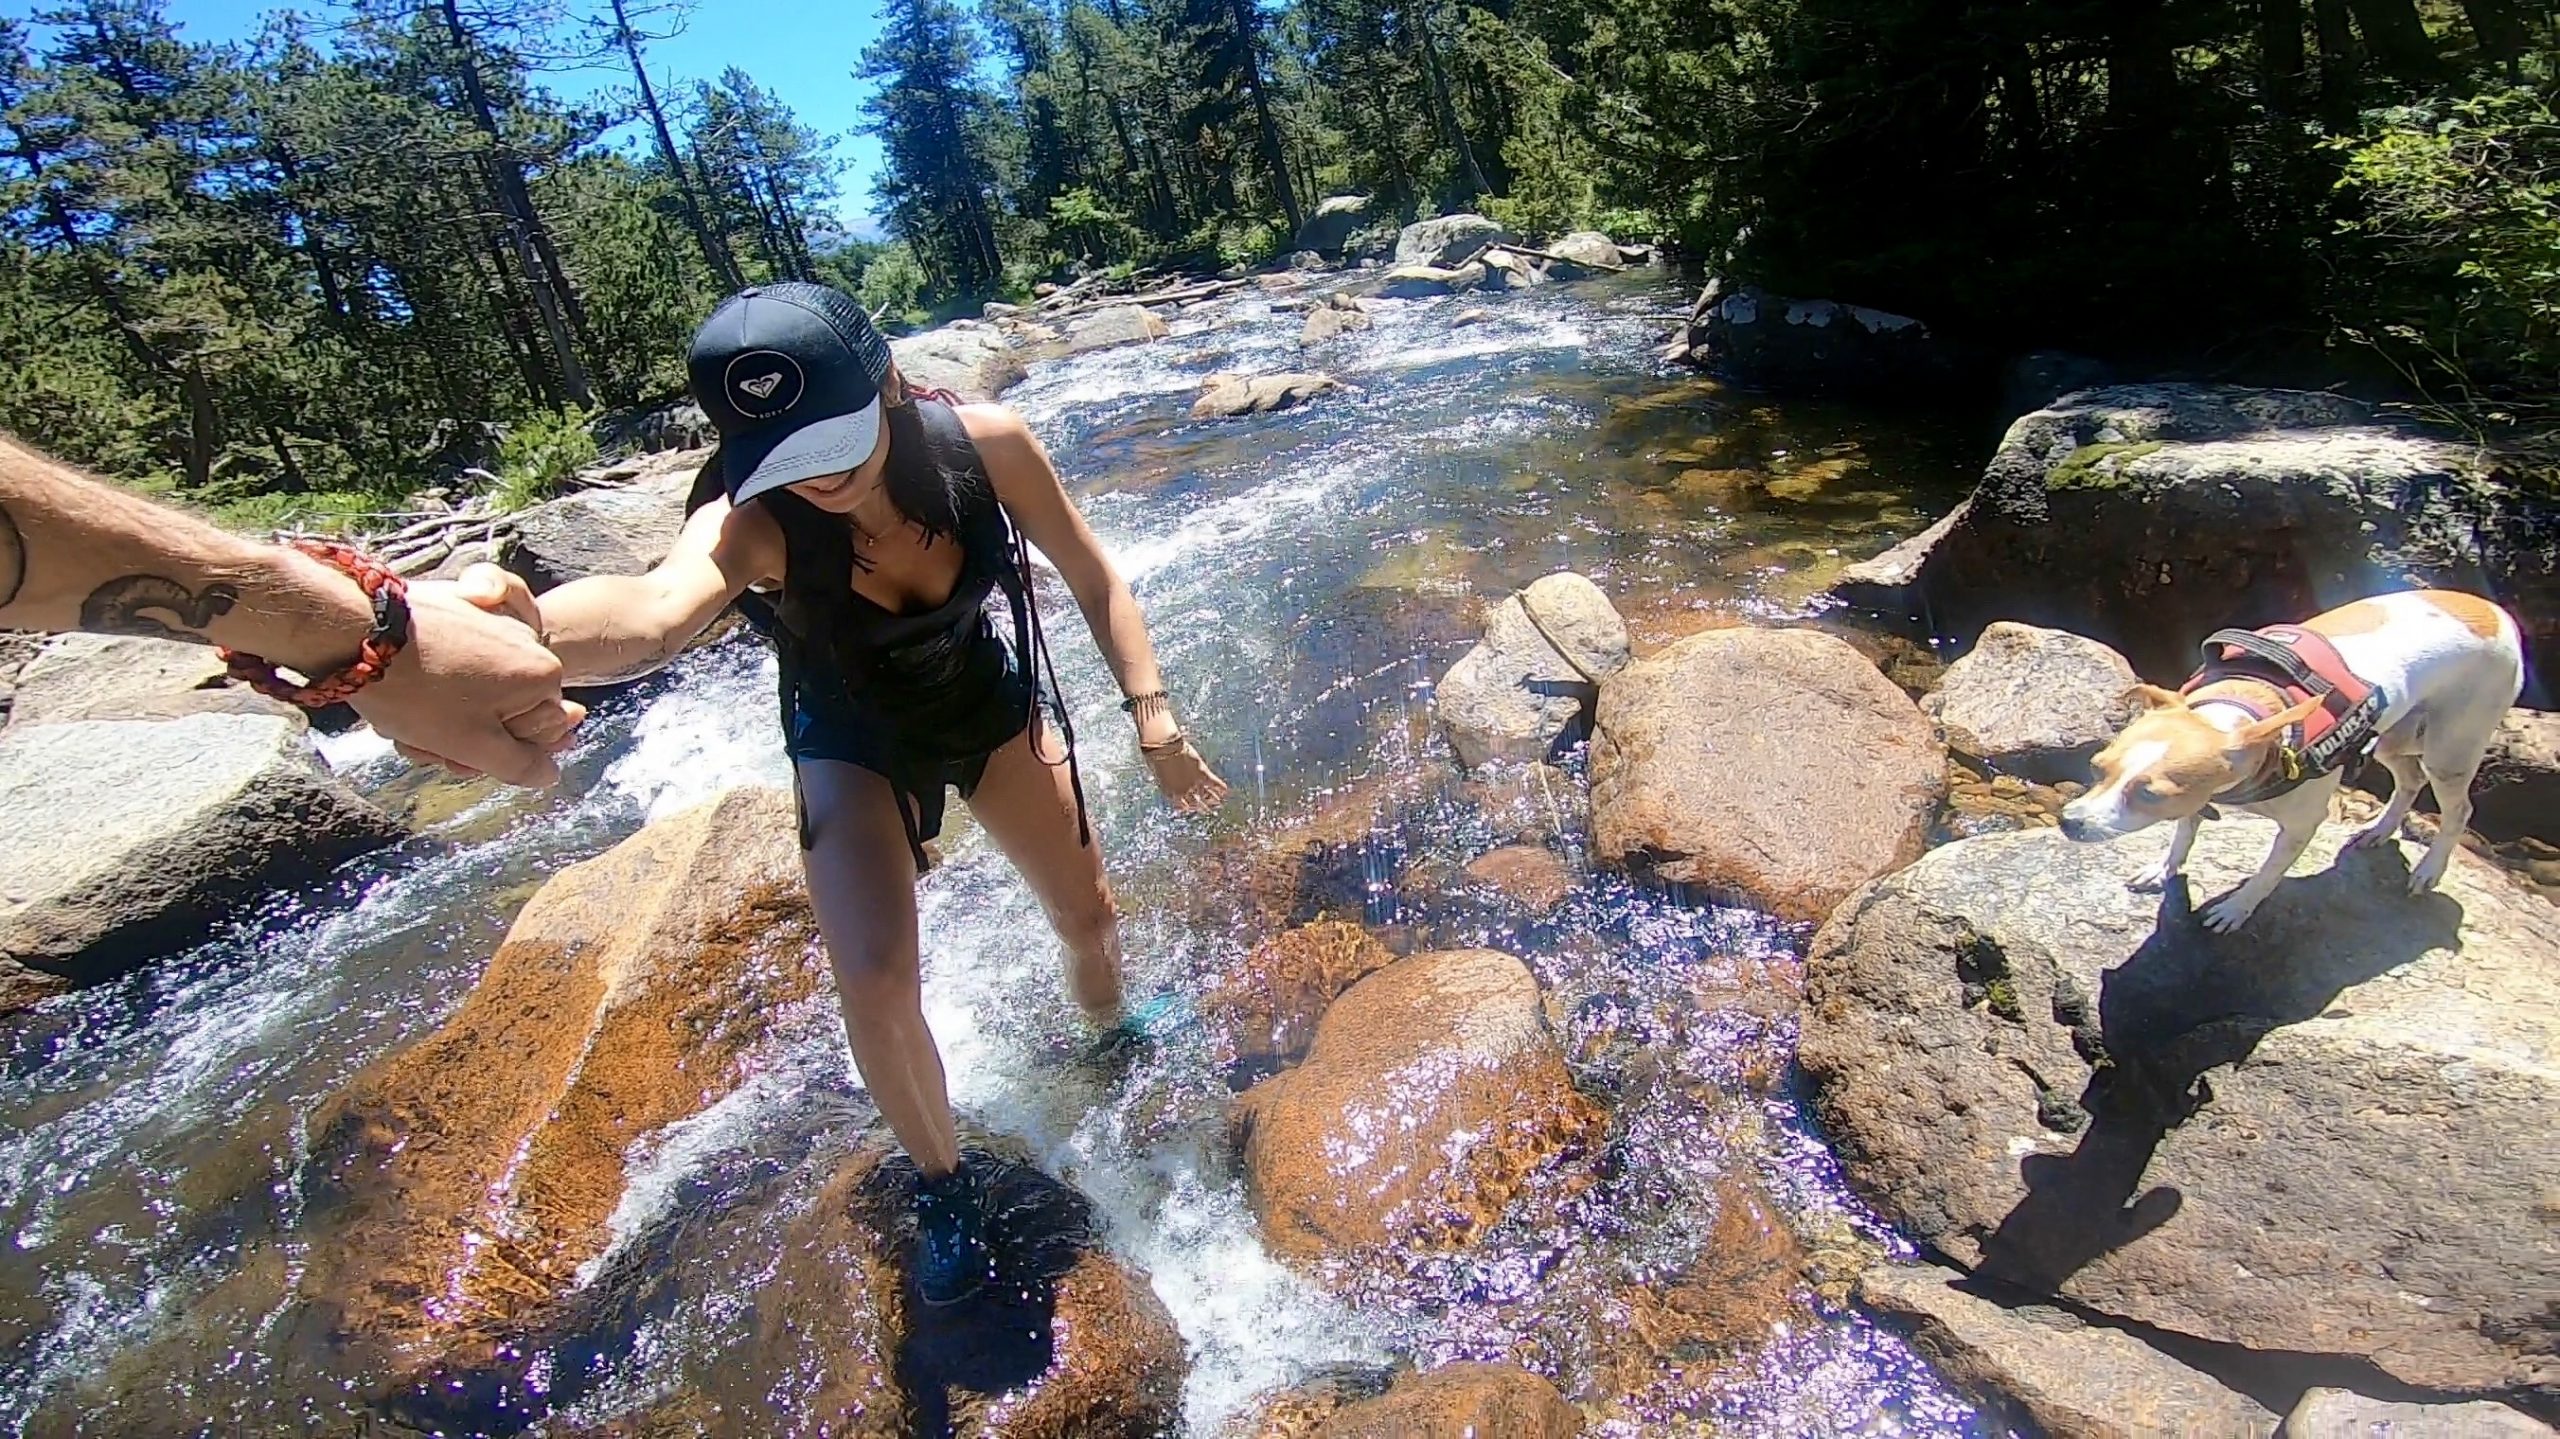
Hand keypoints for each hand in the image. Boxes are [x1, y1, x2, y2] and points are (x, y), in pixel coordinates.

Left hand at [350, 575, 584, 786]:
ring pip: (477, 689)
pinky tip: (403, 693)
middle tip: (430, 747)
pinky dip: (435, 681)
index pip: (542, 733)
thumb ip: (520, 765)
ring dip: (445, 715)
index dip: (501, 755)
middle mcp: (525, 641)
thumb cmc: (417, 693)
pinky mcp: (456, 608)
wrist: (356, 630)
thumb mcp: (473, 745)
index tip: (463, 760)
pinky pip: (457, 660)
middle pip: (506, 710)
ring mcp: (490, 621)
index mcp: (542, 674)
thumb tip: (550, 774)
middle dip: (470, 735)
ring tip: (406, 722)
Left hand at [1141, 736, 1228, 813]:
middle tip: (1206, 809)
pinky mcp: (1202, 774)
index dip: (1186, 807)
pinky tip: (1225, 790)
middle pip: (1194, 803)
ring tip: (1218, 802)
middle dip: (1201, 807)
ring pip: (1206, 795)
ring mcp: (1193, 784)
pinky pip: (1213, 783)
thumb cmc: (1156, 757)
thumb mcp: (1158, 771)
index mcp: (1169, 793)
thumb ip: (1165, 778)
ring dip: (1212, 799)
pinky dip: (1219, 787)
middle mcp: (1182, 792)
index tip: (1189, 808)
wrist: (1163, 749)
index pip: (1180, 805)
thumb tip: (1168, 775)